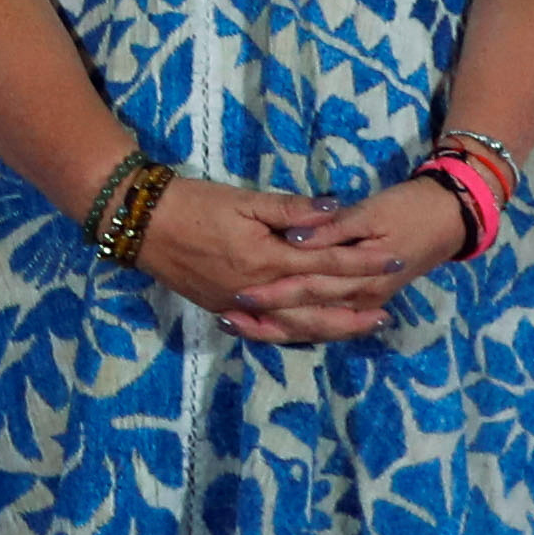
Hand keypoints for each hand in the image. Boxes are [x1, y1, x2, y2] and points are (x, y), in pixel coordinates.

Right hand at [137, 173, 469, 342]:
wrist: (143, 224)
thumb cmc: (194, 203)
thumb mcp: (245, 199)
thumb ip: (291, 209)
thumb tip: (335, 210)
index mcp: (267, 257)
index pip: (326, 262)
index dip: (361, 262)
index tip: (391, 262)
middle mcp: (259, 289)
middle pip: (317, 301)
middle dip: (355, 303)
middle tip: (387, 308)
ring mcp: (240, 304)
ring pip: (295, 324)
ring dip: (330, 327)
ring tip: (358, 327)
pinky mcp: (223, 308)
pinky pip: (265, 330)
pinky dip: (290, 335)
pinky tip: (308, 335)